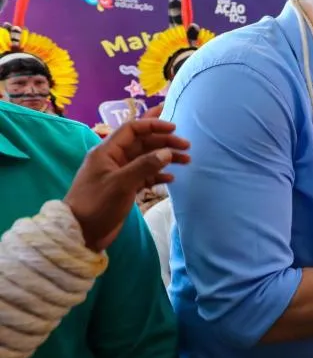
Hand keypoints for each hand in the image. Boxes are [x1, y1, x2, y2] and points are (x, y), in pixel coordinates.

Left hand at [64, 108, 189, 251]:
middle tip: (186, 146)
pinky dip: (158, 174)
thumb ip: (145, 166)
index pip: (132, 129)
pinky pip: (145, 175)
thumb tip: (167, 152)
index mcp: (107, 151)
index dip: (153, 125)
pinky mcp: (125, 188)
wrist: (81, 232)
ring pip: (146, 159)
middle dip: (164, 142)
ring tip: (186, 160)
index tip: (174, 128)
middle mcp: (114, 158)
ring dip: (165, 158)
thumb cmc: (97, 204)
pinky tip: (171, 177)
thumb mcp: (121, 183)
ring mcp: (120, 173)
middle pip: (142, 143)